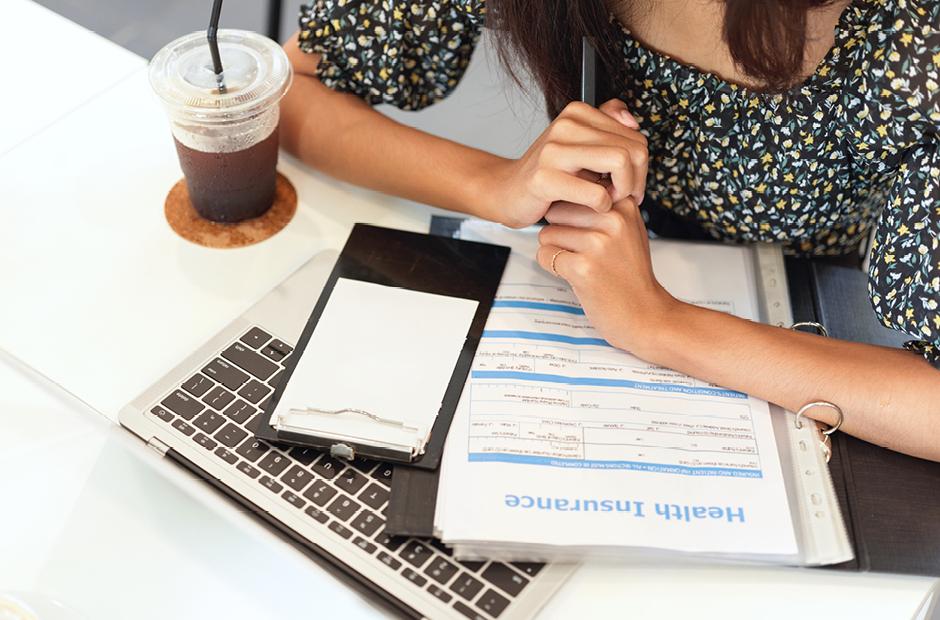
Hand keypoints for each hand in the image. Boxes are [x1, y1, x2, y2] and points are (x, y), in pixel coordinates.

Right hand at [488, 99, 647, 228]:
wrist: (507, 192)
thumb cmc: (549, 174)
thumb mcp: (580, 145)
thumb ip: (607, 124)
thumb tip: (632, 121)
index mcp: (577, 113)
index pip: (634, 135)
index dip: (640, 164)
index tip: (627, 182)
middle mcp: (566, 125)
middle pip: (632, 148)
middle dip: (635, 179)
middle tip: (620, 195)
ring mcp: (553, 151)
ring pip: (620, 162)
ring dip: (622, 190)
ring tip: (608, 199)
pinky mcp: (545, 179)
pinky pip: (596, 193)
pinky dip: (602, 205)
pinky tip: (592, 207)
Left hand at [535, 199, 677, 353]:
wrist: (646, 315)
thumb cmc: (631, 275)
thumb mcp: (628, 230)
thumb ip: (604, 208)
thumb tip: (568, 189)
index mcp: (623, 205)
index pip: (575, 191)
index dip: (571, 213)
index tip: (585, 231)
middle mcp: (612, 220)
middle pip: (557, 210)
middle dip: (560, 231)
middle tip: (581, 252)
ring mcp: (598, 244)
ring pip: (547, 233)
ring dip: (555, 251)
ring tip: (581, 264)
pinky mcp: (583, 268)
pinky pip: (544, 255)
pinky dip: (552, 267)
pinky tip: (575, 276)